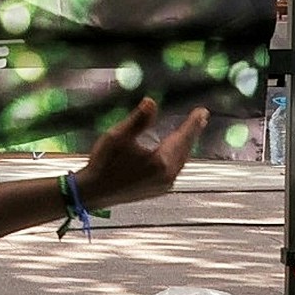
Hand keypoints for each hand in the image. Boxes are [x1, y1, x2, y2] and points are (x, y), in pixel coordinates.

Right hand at [74, 98, 207, 209]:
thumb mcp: (117, 136)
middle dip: (192, 133)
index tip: (202, 111)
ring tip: (190, 132)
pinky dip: (177, 156)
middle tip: (200, 118)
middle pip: (184, 150)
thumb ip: (138, 120)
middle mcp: (166, 176)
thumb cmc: (103, 163)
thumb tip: (151, 102)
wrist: (92, 192)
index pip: (182, 137)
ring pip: (180, 161)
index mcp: (160, 162)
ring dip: (185, 145)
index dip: (192, 123)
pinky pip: (174, 169)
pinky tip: (174, 151)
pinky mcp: (157, 190)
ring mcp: (163, 185)